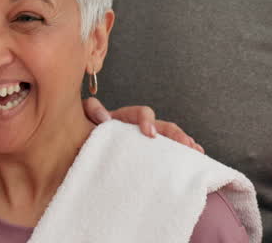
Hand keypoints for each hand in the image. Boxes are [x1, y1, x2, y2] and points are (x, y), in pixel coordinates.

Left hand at [83, 98, 202, 152]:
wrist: (76, 156)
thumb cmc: (80, 136)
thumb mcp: (81, 119)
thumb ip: (91, 111)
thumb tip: (105, 117)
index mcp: (122, 120)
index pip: (139, 113)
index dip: (146, 119)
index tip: (149, 134)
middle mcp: (136, 130)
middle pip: (163, 126)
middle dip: (174, 134)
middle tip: (185, 143)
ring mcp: (141, 144)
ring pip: (167, 139)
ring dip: (182, 143)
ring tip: (195, 151)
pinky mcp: (144, 158)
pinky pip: (165, 155)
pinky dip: (180, 155)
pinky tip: (195, 160)